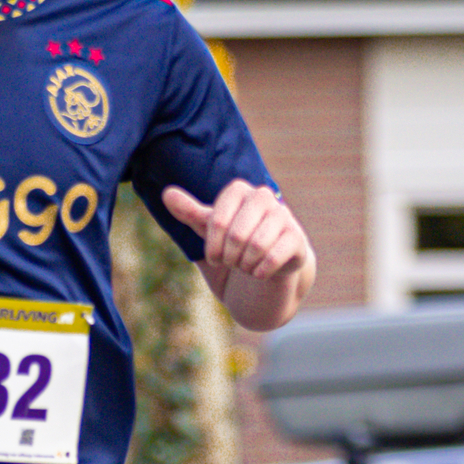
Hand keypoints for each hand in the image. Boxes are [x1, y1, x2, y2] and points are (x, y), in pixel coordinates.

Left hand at [160, 179, 314, 331]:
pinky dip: (260, 272)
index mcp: (239, 190)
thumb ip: (189, 212)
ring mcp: (284, 216)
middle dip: (229, 257)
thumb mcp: (210, 228)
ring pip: (256, 246)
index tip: (214, 255)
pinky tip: (260, 273)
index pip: (217, 221)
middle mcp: (264, 197)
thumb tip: (167, 193)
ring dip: (245, 265)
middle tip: (232, 262)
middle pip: (236, 235)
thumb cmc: (235, 241)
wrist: (268, 264)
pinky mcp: (297, 238)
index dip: (212, 245)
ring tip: (246, 266)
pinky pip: (273, 258)